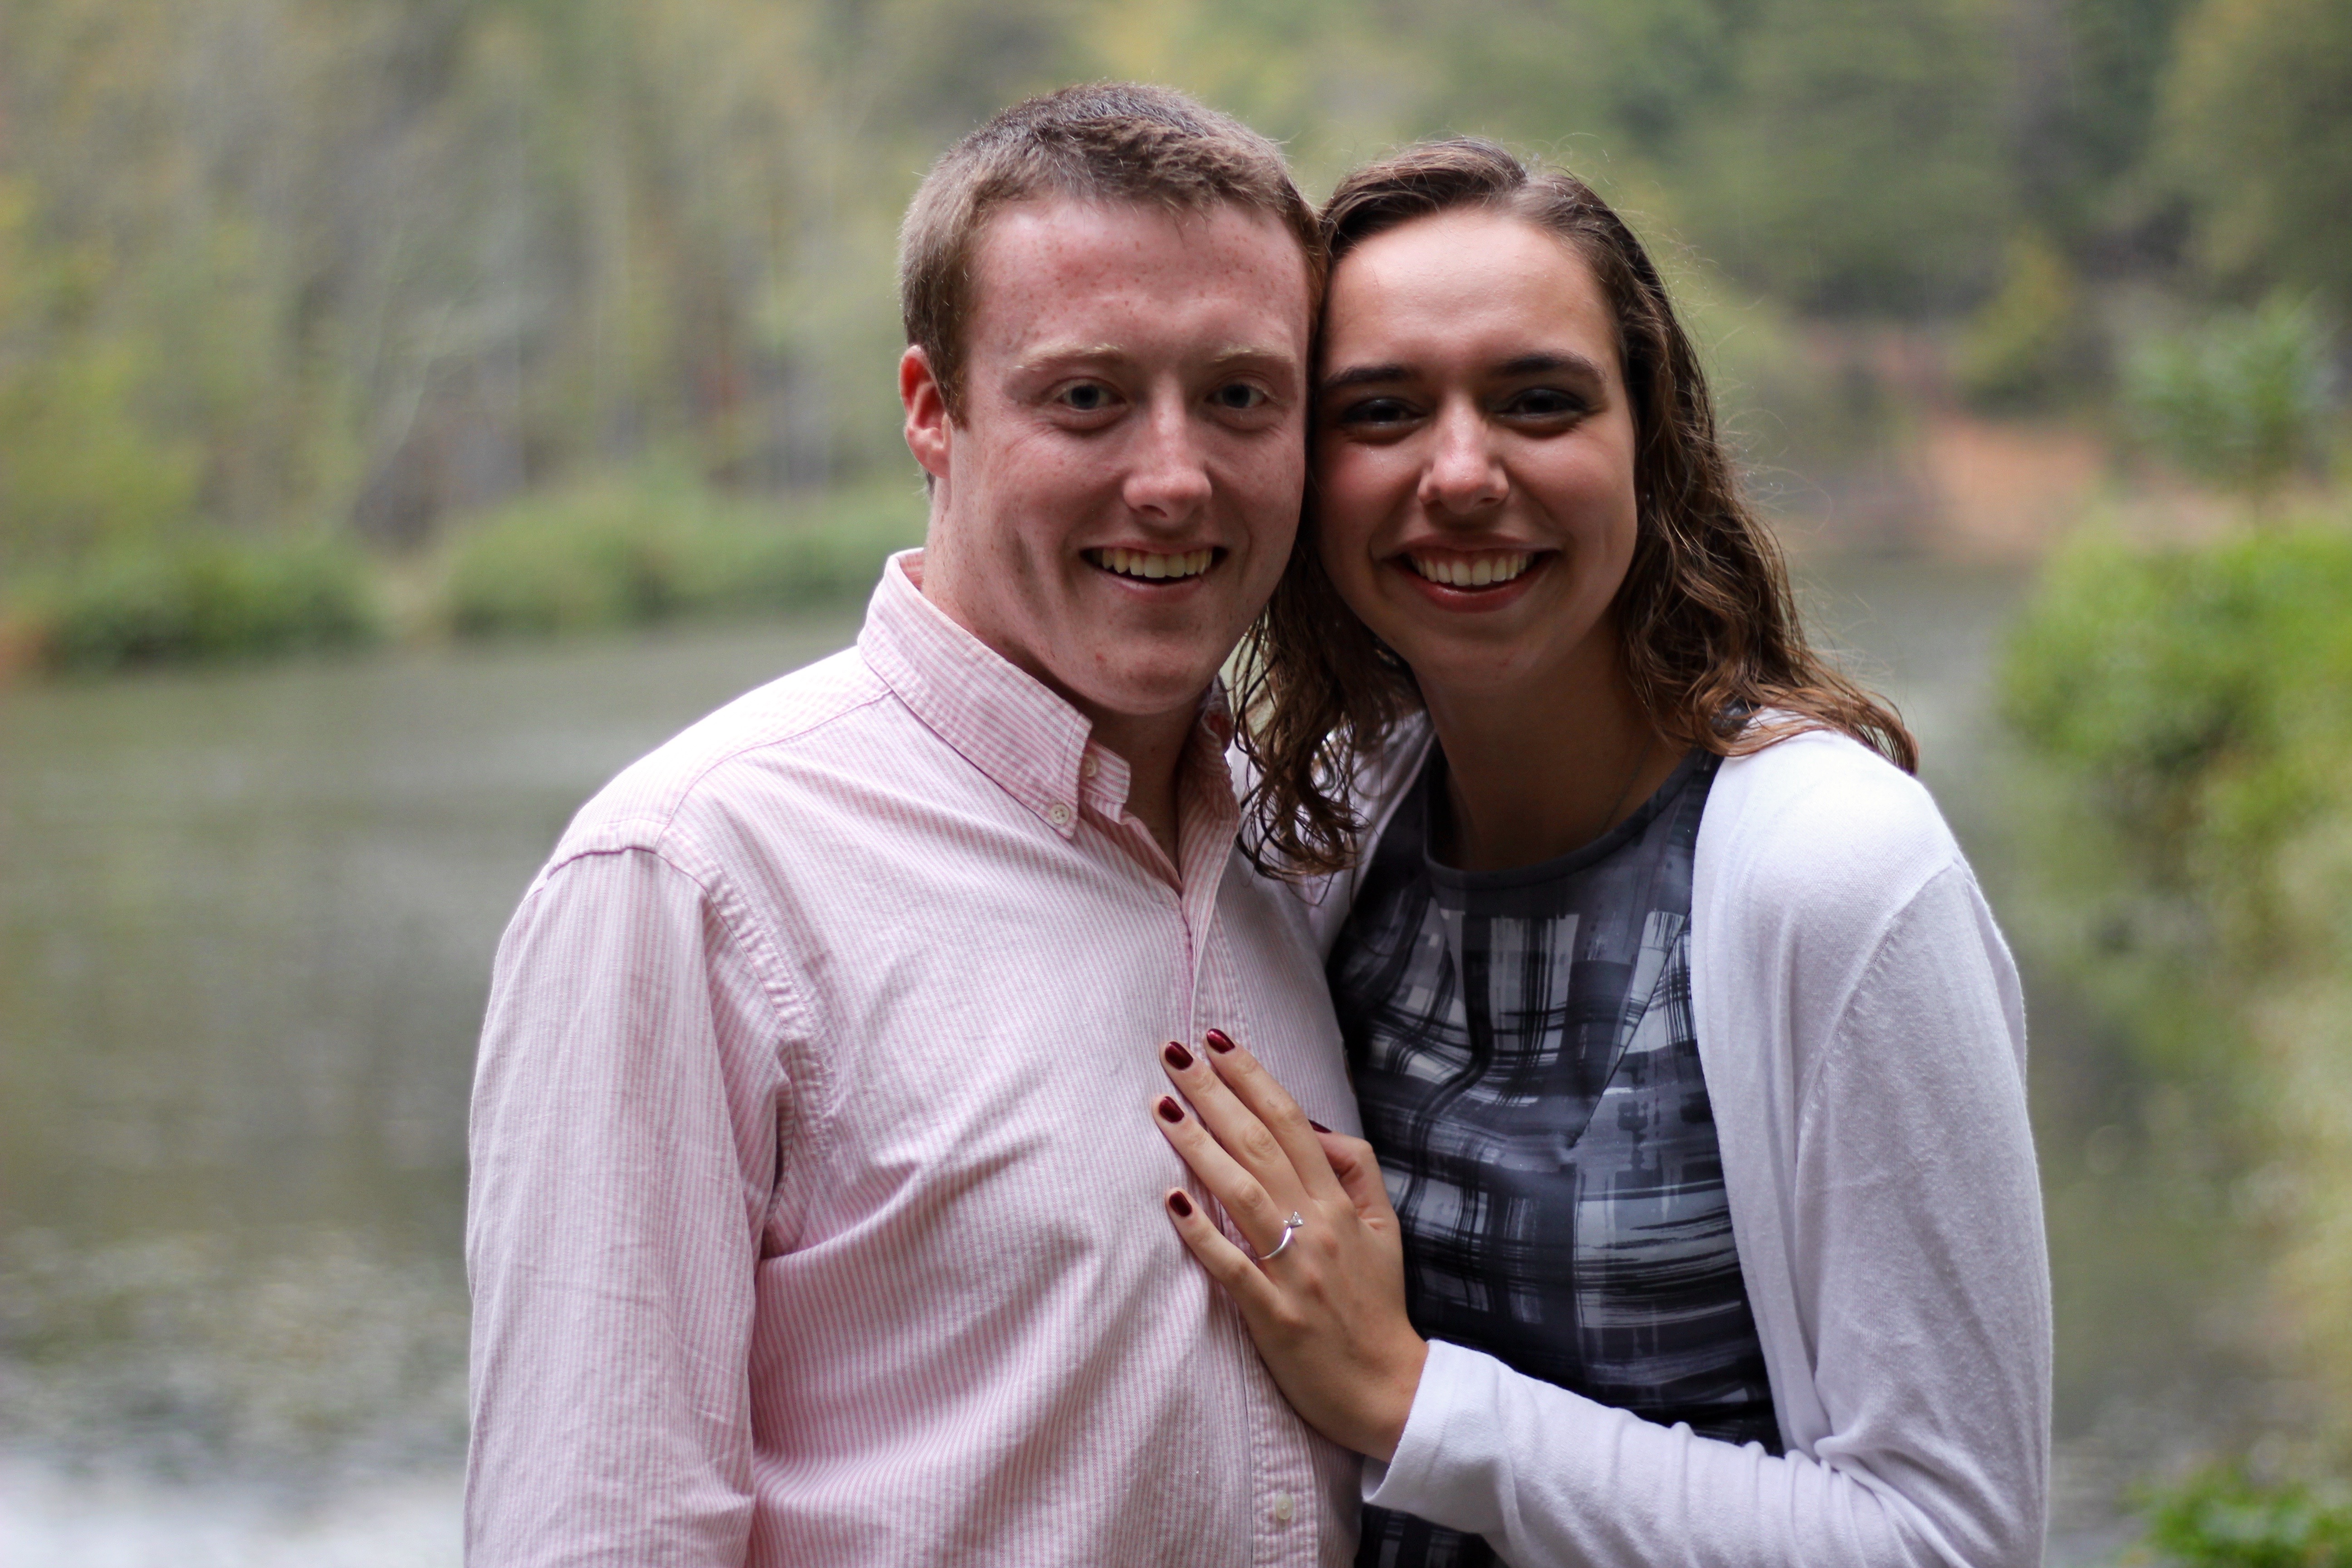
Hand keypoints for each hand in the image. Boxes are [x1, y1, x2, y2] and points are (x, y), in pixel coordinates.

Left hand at [1150, 1030, 1427, 1460]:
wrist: (1388, 1388)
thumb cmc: (1377, 1304)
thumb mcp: (1385, 1228)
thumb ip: (1356, 1170)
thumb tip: (1316, 1124)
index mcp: (1339, 1202)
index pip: (1292, 1122)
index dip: (1252, 1077)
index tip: (1215, 1041)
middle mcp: (1315, 1226)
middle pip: (1260, 1144)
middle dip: (1214, 1093)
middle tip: (1172, 1052)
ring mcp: (1293, 1270)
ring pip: (1241, 1193)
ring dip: (1199, 1146)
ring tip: (1162, 1106)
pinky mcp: (1272, 1315)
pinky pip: (1230, 1265)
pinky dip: (1200, 1232)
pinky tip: (1169, 1199)